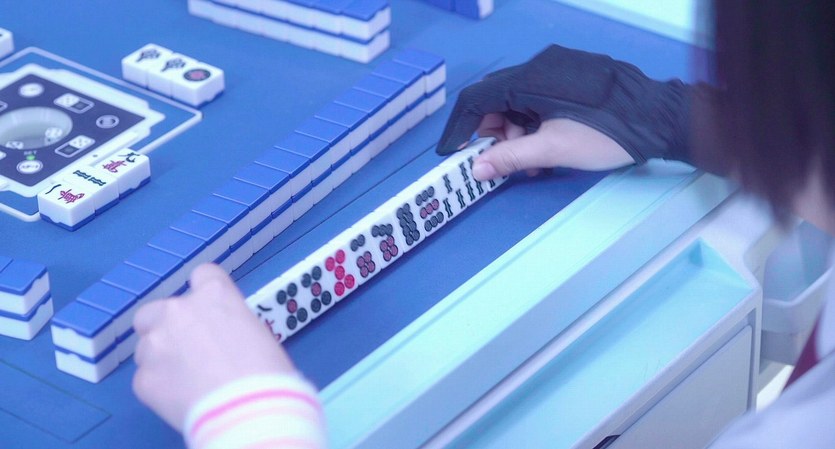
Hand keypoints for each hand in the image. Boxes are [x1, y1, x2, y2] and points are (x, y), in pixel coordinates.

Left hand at [133, 264, 296, 431]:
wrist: (249, 411)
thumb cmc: (266, 372)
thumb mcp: (256, 333)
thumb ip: (229, 325)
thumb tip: (220, 338)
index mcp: (214, 295)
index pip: (202, 276)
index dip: (205, 296)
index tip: (209, 314)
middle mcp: (178, 311)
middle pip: (157, 310)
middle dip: (167, 327)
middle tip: (187, 350)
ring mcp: (155, 344)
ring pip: (147, 346)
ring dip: (162, 358)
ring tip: (186, 382)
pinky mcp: (143, 379)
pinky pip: (146, 379)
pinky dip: (160, 388)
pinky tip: (182, 400)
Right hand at [438, 44, 691, 177]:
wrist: (658, 116)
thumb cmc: (605, 133)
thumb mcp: (554, 149)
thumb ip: (510, 157)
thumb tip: (476, 169)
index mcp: (529, 79)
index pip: (477, 98)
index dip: (460, 128)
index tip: (453, 152)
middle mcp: (539, 65)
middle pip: (496, 97)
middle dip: (491, 132)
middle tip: (499, 159)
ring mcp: (557, 67)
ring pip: (518, 98)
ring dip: (514, 129)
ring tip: (530, 159)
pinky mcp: (572, 74)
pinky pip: (538, 96)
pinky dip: (532, 120)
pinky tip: (545, 143)